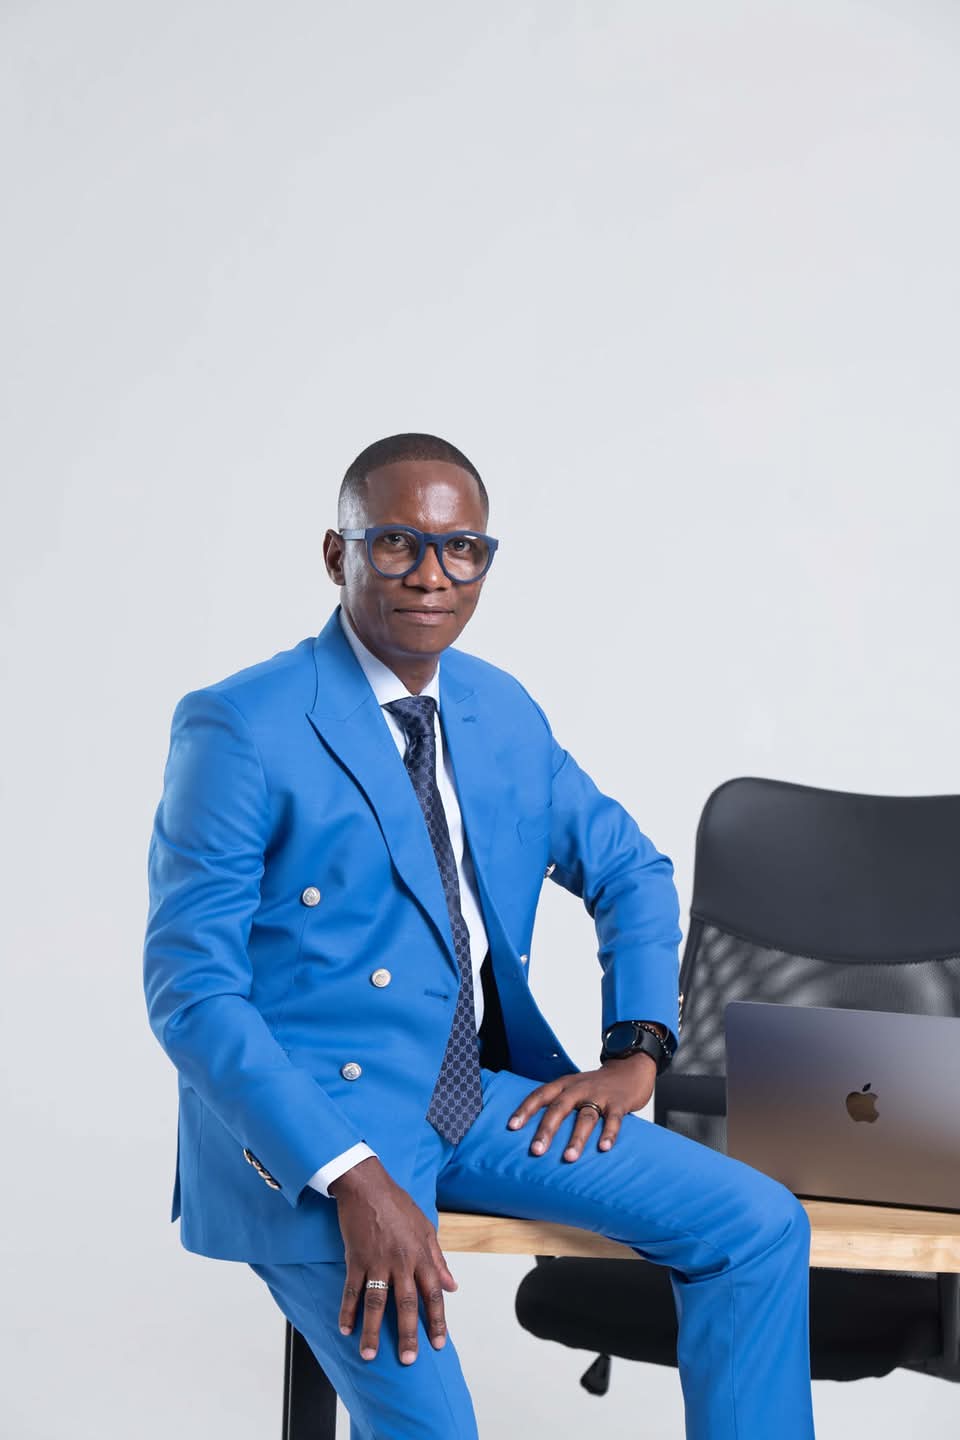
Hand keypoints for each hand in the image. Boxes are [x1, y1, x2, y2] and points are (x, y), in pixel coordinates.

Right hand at [328, 1156, 456, 1365]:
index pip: (433, 1294)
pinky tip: (345, 1329)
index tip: (439, 1344)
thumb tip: (452, 1285)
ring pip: (377, 1302)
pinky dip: (347, 1310)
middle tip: (407, 1360)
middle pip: (406, 1304)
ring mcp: (377, 1261)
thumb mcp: (426, 1228)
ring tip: (370, 1355)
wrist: (368, 1185)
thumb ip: (438, 1260)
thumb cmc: (398, 1205)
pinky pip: (351, 1289)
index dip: (437, 1320)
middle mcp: (401, 1261)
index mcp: (421, 1255)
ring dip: (373, 1330)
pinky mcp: (356, 1258)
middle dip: (408, 1334)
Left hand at [506, 1053, 656, 1161]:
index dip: (525, 1110)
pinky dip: (609, 1133)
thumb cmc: (596, 1086)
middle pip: (559, 1108)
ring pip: (586, 1117)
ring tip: (569, 1157)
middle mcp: (579, 1088)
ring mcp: (600, 1095)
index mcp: (564, 1084)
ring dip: (577, 1138)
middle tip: (536, 1151)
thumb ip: (558, 1105)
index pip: (540, 1095)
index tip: (511, 1127)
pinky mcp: (619, 1103)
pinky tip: (604, 1148)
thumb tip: (535, 1134)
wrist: (629, 1068)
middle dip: (547, 1130)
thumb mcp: (573, 1087)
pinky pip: (614, 1119)